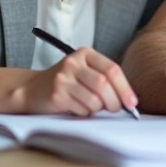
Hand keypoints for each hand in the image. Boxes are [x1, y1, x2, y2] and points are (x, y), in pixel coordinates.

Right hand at [19, 47, 137, 115]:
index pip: (112, 69)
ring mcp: (63, 78)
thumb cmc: (68, 82)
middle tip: (115, 109)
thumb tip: (129, 99)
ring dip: (97, 108)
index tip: (132, 102)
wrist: (33, 89)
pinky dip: (85, 113)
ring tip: (91, 106)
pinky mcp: (56, 94)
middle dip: (114, 101)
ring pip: (94, 99)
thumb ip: (105, 78)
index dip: (125, 88)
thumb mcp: (86, 71)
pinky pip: (81, 109)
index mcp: (85, 53)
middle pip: (104, 84)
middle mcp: (73, 62)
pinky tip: (77, 107)